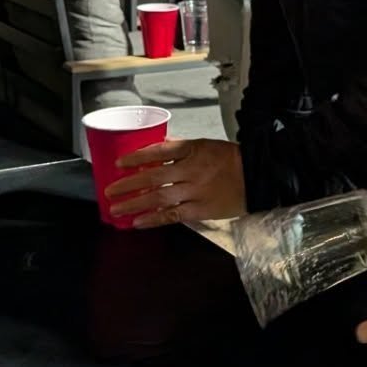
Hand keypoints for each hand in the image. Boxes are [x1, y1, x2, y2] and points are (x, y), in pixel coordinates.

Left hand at [103, 137, 245, 227]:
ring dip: (135, 204)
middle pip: (154, 177)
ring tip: (116, 209)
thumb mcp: (205, 145)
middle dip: (128, 184)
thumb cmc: (230, 160)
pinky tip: (137, 222)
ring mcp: (196, 191)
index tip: (119, 163)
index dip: (137, 157)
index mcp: (193, 150)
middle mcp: (192, 170)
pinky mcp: (201, 210)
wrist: (258, 178)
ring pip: (159, 198)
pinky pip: (173, 215)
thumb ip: (181, 147)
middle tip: (109, 191)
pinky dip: (154, 219)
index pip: (159, 151)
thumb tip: (157, 146)